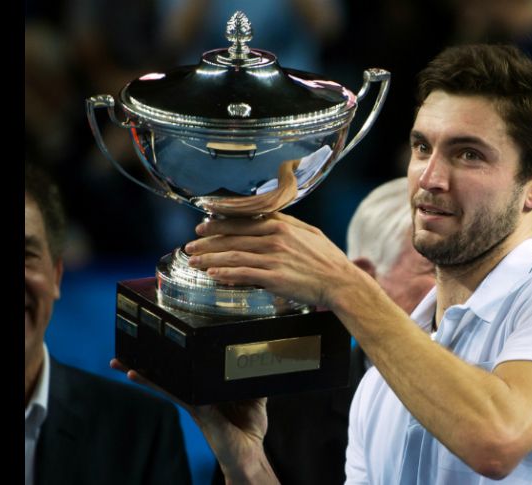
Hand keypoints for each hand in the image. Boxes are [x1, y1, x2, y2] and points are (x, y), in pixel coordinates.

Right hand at [110, 358, 278, 483]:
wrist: (250, 454)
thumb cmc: (249, 428)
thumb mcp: (255, 396)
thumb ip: (253, 377)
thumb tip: (260, 357)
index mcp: (206, 390)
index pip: (185, 371)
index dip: (169, 360)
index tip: (155, 344)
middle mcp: (195, 396)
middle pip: (167, 377)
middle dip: (145, 367)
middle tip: (123, 355)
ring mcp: (194, 404)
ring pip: (166, 384)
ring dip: (144, 375)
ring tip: (123, 364)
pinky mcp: (199, 412)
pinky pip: (179, 395)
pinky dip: (160, 386)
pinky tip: (140, 377)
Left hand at [184, 212, 361, 307]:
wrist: (341, 282)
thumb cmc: (327, 260)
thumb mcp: (309, 233)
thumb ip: (285, 224)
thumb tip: (264, 221)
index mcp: (282, 226)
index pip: (242, 221)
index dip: (218, 223)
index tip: (202, 226)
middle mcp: (275, 239)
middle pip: (233, 238)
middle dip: (207, 242)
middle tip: (190, 246)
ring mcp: (274, 258)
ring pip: (234, 256)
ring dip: (210, 259)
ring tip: (195, 262)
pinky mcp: (275, 278)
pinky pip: (244, 274)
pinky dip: (226, 274)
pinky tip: (213, 275)